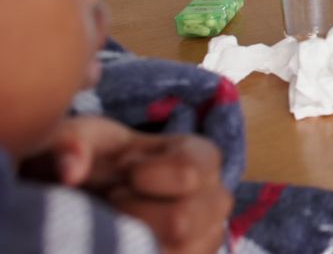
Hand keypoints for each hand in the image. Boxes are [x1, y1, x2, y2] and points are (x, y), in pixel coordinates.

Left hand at [31, 116, 232, 253]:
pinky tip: (126, 245)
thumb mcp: (81, 137)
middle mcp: (216, 198)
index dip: (142, 177)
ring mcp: (208, 237)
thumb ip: (74, 142)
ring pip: (175, 253)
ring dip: (133, 243)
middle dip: (131, 216)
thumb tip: (71, 172)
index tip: (121, 174)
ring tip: (121, 226)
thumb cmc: (94, 161)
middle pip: (181, 222)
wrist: (91, 197)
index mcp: (202, 157)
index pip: (188, 173)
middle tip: (115, 204)